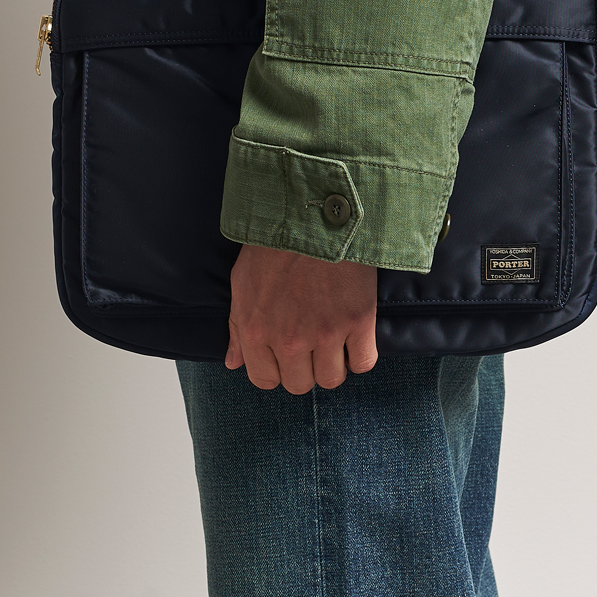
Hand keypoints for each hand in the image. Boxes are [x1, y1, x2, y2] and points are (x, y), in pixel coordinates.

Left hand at [225, 243, 377, 393]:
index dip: (276, 369)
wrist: (314, 212)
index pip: (264, 379)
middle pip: (300, 384)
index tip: (286, 355)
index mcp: (256, 331)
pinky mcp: (357, 321)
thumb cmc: (274, 243)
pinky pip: (363, 362)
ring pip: (332, 379)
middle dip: (304, 367)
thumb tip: (233, 362)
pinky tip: (355, 336)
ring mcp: (325, 333)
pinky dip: (360, 354)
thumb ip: (237, 326)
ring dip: (333, 363)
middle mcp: (289, 339)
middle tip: (311, 342)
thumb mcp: (242, 281)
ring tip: (334, 339)